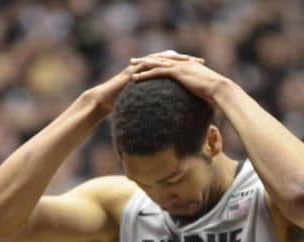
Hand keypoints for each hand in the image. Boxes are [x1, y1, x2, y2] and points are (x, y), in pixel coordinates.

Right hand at [89, 50, 203, 114]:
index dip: (187, 69)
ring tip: (188, 60)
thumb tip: (168, 119)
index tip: (202, 72)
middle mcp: (147, 67)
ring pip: (160, 58)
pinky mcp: (132, 70)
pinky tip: (168, 63)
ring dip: (175, 58)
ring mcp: (139, 66)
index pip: (172, 68)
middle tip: (201, 62)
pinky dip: (157, 62)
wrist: (104, 100)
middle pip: (170, 59)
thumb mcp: (144, 104)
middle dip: (186, 60)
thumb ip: (155, 106)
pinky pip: (147, 63)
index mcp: (152, 73)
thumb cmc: (122, 104)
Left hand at [130, 56, 228, 106]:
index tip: (147, 65)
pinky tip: (135, 79)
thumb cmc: (216, 96)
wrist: (220, 91)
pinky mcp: (178, 72)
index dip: (158, 63)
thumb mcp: (204, 94)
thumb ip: (197, 96)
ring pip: (156, 63)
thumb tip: (197, 108)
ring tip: (130, 67)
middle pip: (160, 59)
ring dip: (142, 65)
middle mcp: (183, 63)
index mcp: (189, 66)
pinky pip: (157, 72)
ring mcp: (180, 66)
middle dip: (146, 60)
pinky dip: (145, 75)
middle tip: (134, 61)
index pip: (170, 63)